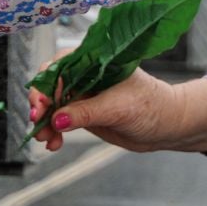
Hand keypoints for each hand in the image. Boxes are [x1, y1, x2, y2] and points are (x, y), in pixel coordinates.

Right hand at [27, 66, 206, 155]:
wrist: (168, 127)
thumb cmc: (152, 106)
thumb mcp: (118, 108)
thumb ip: (86, 112)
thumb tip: (57, 119)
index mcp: (95, 61)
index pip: (60, 65)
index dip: (46, 83)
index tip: (41, 104)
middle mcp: (86, 75)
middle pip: (51, 85)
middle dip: (41, 105)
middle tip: (38, 123)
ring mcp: (84, 95)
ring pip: (53, 105)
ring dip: (45, 122)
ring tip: (46, 140)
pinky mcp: (84, 114)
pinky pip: (61, 121)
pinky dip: (54, 132)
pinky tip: (54, 144)